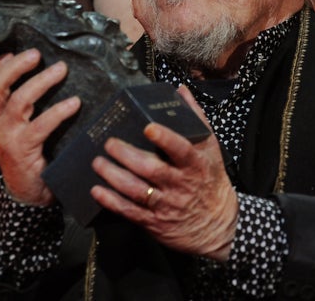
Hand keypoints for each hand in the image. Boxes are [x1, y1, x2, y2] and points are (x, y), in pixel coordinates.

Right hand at [0, 49, 80, 205]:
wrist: (27, 191)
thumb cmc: (27, 152)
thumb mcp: (17, 124)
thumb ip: (21, 101)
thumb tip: (44, 68)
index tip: (12, 50)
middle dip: (14, 66)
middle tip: (36, 53)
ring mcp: (8, 136)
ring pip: (19, 101)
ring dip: (42, 82)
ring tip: (62, 69)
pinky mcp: (24, 150)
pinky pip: (41, 125)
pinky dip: (59, 111)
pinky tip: (74, 103)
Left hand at [91, 86, 237, 260]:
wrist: (218, 224)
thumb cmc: (210, 179)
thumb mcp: (210, 148)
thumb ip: (195, 118)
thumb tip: (181, 90)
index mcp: (194, 164)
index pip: (181, 149)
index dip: (165, 138)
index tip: (148, 127)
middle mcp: (180, 184)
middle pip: (152, 169)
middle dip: (127, 155)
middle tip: (109, 143)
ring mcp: (166, 204)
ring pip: (137, 190)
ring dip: (114, 176)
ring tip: (98, 163)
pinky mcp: (154, 221)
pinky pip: (130, 211)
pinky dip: (112, 201)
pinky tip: (97, 190)